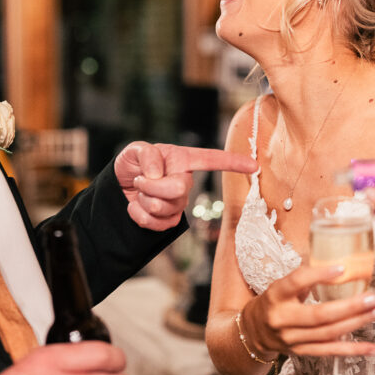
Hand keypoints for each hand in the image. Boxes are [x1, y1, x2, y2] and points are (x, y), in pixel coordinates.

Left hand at [114, 142, 256, 230]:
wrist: (120, 188)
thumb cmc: (132, 165)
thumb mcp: (134, 150)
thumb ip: (147, 155)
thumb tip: (158, 174)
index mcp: (182, 159)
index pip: (211, 159)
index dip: (233, 162)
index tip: (254, 165)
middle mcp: (184, 180)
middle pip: (179, 189)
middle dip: (154, 187)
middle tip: (140, 181)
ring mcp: (179, 202)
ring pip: (166, 208)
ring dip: (144, 200)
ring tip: (138, 190)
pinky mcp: (170, 220)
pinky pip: (158, 224)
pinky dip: (139, 216)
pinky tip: (135, 206)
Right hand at [242, 265, 374, 358]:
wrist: (253, 331)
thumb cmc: (274, 302)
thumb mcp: (282, 286)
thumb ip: (305, 278)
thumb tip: (339, 264)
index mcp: (276, 295)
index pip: (297, 282)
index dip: (319, 275)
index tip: (342, 268)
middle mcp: (282, 318)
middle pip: (319, 314)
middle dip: (349, 307)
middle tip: (372, 297)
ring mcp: (292, 339)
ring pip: (328, 333)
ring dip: (356, 323)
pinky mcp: (302, 352)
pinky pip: (331, 352)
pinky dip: (354, 350)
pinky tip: (373, 348)